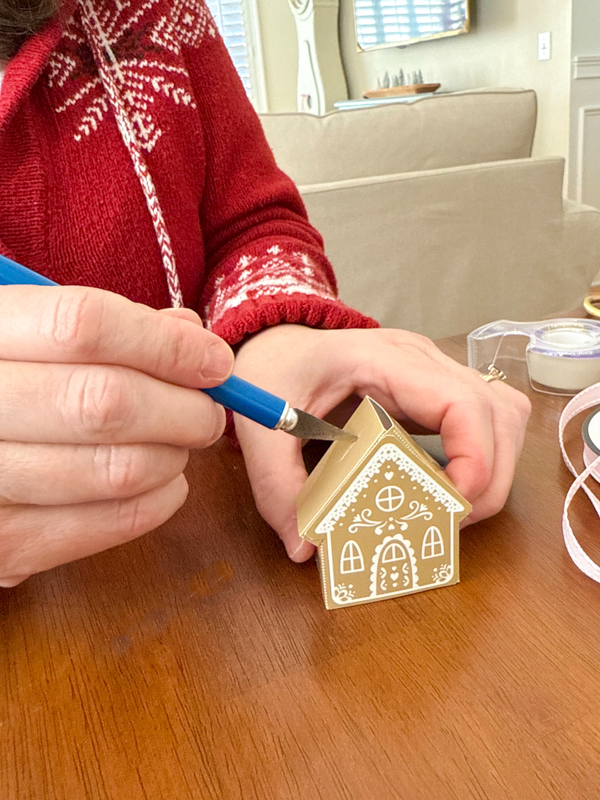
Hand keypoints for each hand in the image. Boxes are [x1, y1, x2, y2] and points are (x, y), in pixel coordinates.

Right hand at [0, 285, 233, 585]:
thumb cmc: (0, 382)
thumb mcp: (20, 332)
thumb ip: (97, 326)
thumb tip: (189, 332)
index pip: (84, 326)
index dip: (166, 344)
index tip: (214, 359)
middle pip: (106, 403)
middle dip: (183, 408)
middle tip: (208, 411)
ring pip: (118, 470)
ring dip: (174, 455)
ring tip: (179, 443)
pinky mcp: (1, 547)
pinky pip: (109, 525)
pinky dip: (160, 500)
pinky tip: (163, 481)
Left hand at [233, 324, 530, 561]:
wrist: (278, 342)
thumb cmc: (274, 370)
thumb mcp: (262, 425)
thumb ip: (277, 485)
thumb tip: (305, 548)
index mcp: (383, 360)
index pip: (461, 400)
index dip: (474, 458)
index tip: (450, 506)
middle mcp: (423, 361)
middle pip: (499, 412)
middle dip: (489, 478)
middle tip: (449, 520)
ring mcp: (435, 374)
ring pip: (503, 416)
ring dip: (493, 469)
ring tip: (451, 507)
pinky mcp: (436, 392)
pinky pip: (485, 421)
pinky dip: (481, 459)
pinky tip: (446, 486)